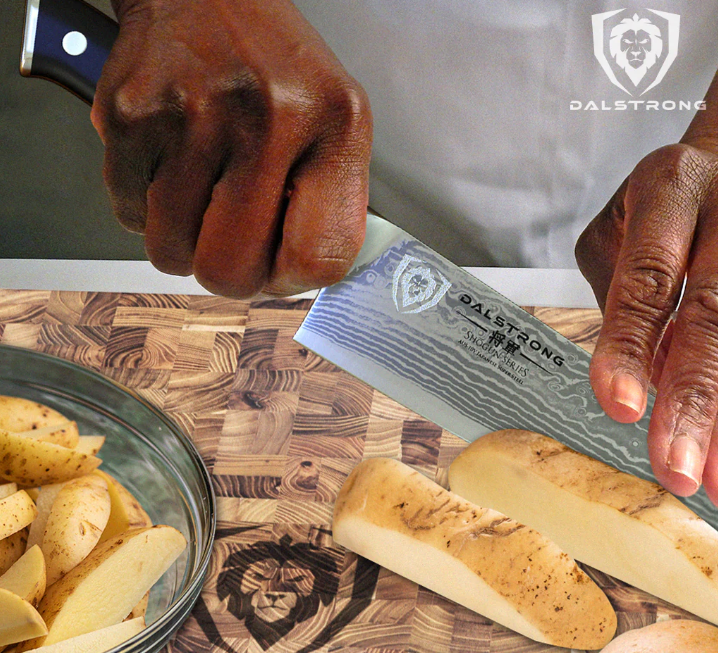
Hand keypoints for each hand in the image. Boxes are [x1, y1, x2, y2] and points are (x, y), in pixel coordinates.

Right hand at [91, 0, 371, 297]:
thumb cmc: (273, 66)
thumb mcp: (335, 122)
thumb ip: (330, 202)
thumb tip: (297, 277)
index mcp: (334, 126)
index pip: (320, 257)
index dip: (292, 282)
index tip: (277, 268)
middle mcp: (267, 119)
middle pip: (232, 272)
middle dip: (227, 272)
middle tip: (229, 240)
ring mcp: (193, 117)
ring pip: (172, 253)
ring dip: (183, 238)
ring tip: (200, 189)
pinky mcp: (130, 117)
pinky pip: (130, 217)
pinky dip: (147, 205)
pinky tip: (171, 162)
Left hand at [576, 137, 717, 504]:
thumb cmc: (666, 199)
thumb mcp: (621, 228)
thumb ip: (624, 299)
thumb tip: (640, 383)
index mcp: (668, 191)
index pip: (645, 280)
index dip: (632, 347)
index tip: (621, 408)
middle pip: (714, 315)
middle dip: (695, 401)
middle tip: (679, 470)